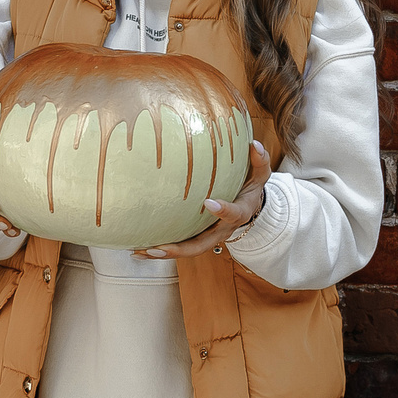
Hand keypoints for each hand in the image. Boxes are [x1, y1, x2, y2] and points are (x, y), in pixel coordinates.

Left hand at [142, 141, 270, 260]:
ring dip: (163, 253)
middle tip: (158, 247)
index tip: (209, 202)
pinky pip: (179, 247)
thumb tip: (255, 144)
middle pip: (201, 245)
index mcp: (239, 213)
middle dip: (180, 248)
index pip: (233, 214)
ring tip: (140, 251)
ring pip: (187, 250)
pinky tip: (138, 250)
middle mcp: (222, 230)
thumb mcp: (260, 175)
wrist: (249, 208)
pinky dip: (159, 250)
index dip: (222, 210)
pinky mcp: (197, 238)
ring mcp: (208, 237)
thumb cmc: (251, 188)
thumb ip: (259, 161)